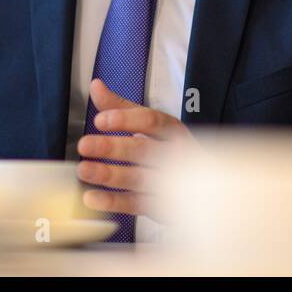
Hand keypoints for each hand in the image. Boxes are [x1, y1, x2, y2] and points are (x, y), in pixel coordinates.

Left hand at [75, 78, 199, 223]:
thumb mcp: (150, 122)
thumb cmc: (170, 147)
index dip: (125, 120)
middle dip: (112, 147)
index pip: (150, 120)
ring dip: (108, 175)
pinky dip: (113, 202)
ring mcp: (170, 182)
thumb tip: (95, 85)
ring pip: (137, 178)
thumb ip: (120, 106)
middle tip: (84, 145)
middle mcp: (174, 154)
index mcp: (171, 129)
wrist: (208, 183)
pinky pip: (136, 204)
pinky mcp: (163, 206)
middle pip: (142, 149)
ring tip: (84, 170)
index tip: (99, 120)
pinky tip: (91, 197)